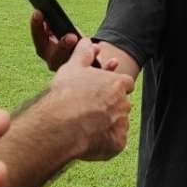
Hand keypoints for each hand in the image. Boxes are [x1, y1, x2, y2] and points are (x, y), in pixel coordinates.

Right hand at [29, 10, 119, 72]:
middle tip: (71, 37)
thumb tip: (55, 12)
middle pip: (55, 57)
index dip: (37, 27)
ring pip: (76, 69)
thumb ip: (61, 25)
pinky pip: (97, 77)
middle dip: (62, 46)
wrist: (87, 65)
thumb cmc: (74, 41)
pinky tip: (114, 60)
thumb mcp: (67, 30)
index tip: (38, 11)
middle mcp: (55, 64)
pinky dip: (106, 69)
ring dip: (85, 57)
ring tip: (95, 48)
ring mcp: (71, 76)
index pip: (39, 40)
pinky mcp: (89, 83)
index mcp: (47, 50)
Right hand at [44, 38, 134, 160]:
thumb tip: (86, 41)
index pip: (125, 83)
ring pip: (118, 124)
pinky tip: (89, 138)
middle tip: (89, 108)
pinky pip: (114, 143)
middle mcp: (124, 104)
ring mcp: (122, 125)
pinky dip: (105, 142)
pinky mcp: (117, 144)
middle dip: (109, 106)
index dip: (114, 86)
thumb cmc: (67, 93)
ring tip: (85, 125)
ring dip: (107, 124)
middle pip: (121, 104)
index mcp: (117, 83)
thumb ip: (83, 53)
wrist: (61, 124)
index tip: (102, 90)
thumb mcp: (73, 66)